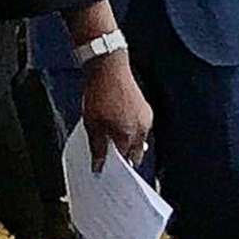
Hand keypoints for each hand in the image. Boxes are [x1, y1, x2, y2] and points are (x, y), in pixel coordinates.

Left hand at [80, 51, 153, 170]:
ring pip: (139, 139)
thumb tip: (98, 166)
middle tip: (110, 159)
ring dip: (128, 144)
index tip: (107, 170)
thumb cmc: (99, 94)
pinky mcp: (146, 109)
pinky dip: (132, 131)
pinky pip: (141, 127)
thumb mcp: (92, 124)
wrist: (108, 68)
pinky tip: (119, 128)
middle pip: (136, 152)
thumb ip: (97, 147)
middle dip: (125, 157)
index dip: (115, 166)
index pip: (125, 160)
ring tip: (113, 142)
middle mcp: (142, 129)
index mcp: (129, 135)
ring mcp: (146, 118)